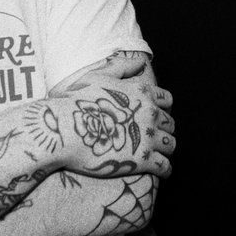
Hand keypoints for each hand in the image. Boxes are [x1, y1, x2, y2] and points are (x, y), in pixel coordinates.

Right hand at [54, 75, 174, 179]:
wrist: (64, 130)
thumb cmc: (76, 102)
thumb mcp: (98, 76)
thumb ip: (121, 67)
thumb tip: (141, 63)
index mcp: (142, 92)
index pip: (167, 99)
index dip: (162, 108)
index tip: (156, 115)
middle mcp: (150, 113)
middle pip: (170, 123)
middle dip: (164, 130)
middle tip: (154, 136)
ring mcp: (148, 137)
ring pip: (170, 144)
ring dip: (166, 149)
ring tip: (158, 154)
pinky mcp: (143, 160)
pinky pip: (165, 166)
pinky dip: (166, 170)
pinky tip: (161, 172)